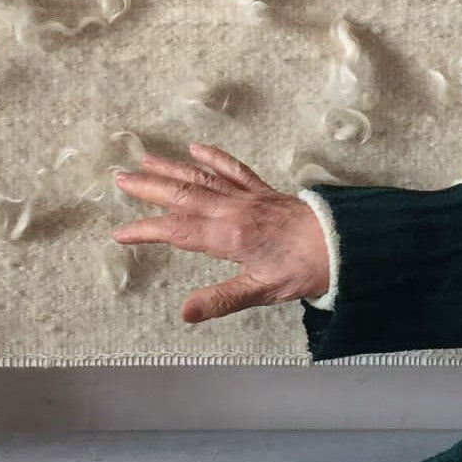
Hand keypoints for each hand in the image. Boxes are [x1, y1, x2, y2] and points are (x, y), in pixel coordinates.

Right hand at [112, 143, 329, 322]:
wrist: (341, 242)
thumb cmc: (302, 269)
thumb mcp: (261, 292)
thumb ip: (220, 300)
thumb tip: (184, 312)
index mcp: (228, 235)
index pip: (176, 231)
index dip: (146, 231)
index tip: (120, 233)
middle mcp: (232, 210)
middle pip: (183, 195)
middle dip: (150, 187)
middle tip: (120, 178)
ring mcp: (247, 196)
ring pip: (202, 178)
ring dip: (173, 168)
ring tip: (146, 159)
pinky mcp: (262, 190)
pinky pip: (233, 169)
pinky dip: (214, 157)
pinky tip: (197, 148)